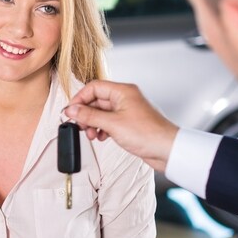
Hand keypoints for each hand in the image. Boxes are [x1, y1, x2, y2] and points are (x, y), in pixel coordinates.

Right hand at [63, 80, 178, 172]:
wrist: (167, 150)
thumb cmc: (148, 134)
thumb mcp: (112, 124)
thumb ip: (89, 116)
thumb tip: (72, 110)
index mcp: (123, 91)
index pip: (94, 87)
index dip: (80, 98)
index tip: (71, 111)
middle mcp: (125, 98)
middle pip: (97, 100)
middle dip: (86, 114)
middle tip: (79, 125)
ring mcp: (127, 111)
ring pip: (102, 112)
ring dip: (93, 123)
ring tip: (90, 134)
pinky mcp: (128, 123)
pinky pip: (109, 122)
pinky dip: (102, 129)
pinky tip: (101, 137)